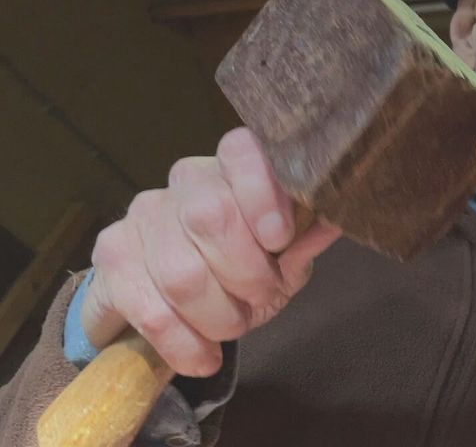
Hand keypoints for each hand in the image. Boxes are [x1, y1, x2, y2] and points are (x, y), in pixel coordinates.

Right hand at [80, 128, 341, 375]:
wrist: (167, 300)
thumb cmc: (238, 272)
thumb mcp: (282, 262)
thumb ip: (303, 243)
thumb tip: (335, 220)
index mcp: (233, 169)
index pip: (241, 149)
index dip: (261, 193)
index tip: (279, 239)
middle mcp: (185, 181)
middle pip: (211, 215)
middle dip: (246, 273)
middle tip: (260, 296)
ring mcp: (142, 214)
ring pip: (182, 272)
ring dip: (218, 315)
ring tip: (232, 327)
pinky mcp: (112, 256)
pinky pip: (149, 309)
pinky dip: (184, 343)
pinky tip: (203, 356)